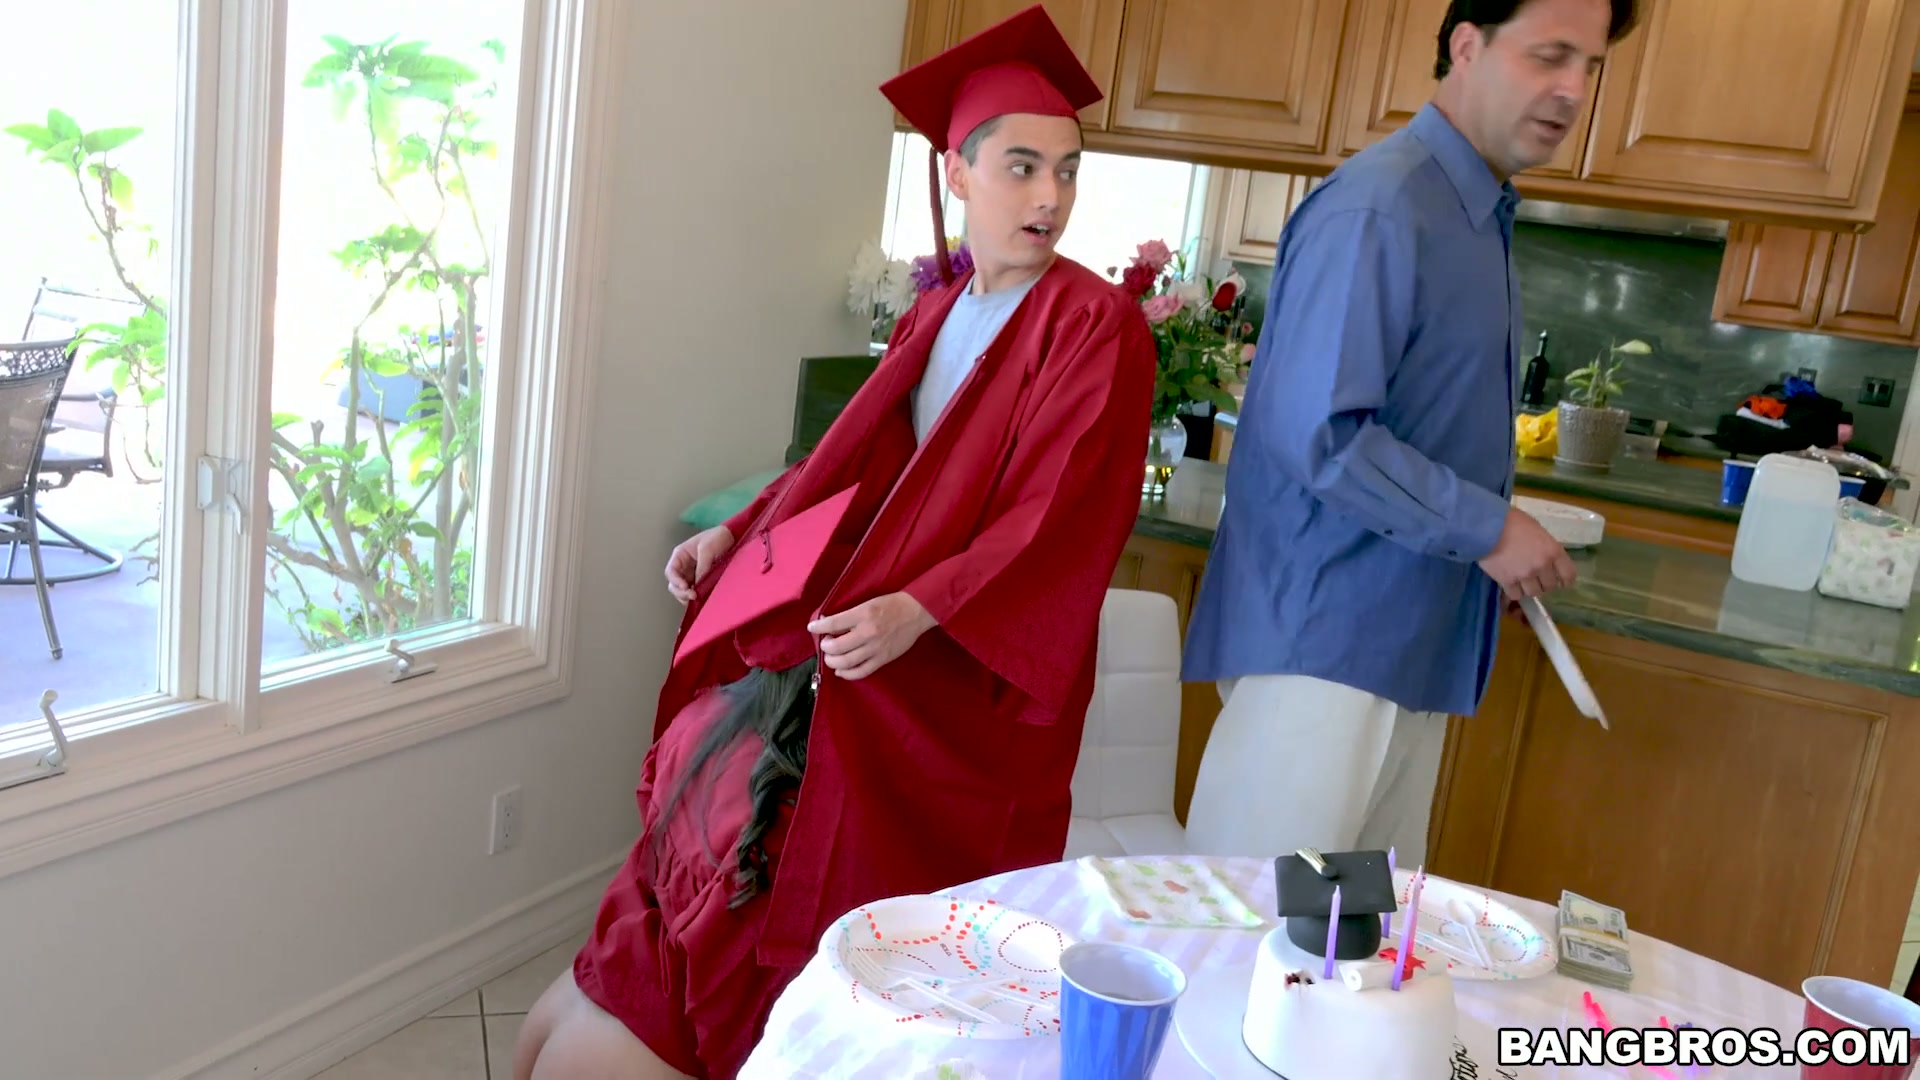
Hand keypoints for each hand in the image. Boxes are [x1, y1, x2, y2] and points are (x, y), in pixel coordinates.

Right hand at [665, 525, 734, 604]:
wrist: (733, 536)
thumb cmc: (718, 537)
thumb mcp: (707, 549)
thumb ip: (702, 567)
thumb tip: (697, 585)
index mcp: (680, 555)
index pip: (671, 571)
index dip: (675, 581)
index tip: (685, 587)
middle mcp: (684, 566)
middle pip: (674, 584)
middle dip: (681, 592)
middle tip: (693, 596)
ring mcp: (692, 574)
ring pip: (683, 590)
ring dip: (687, 597)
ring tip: (698, 599)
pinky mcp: (702, 580)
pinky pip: (695, 591)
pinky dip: (697, 596)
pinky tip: (703, 599)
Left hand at [807, 593, 937, 680]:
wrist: (916, 612)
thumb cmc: (891, 604)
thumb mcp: (868, 603)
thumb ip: (850, 615)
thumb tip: (829, 623)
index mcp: (864, 614)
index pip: (833, 623)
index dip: (818, 627)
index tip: (812, 627)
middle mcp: (868, 632)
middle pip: (837, 647)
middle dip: (826, 647)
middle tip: (825, 643)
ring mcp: (876, 648)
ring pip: (846, 662)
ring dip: (833, 661)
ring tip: (831, 656)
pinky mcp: (883, 659)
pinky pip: (861, 672)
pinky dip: (847, 674)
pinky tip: (840, 670)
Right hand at [1477, 509, 1576, 600]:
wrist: (1487, 526)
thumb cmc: (1512, 521)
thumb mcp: (1537, 529)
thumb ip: (1545, 546)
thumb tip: (1546, 556)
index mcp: (1553, 550)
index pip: (1568, 574)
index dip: (1565, 581)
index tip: (1562, 583)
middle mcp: (1542, 565)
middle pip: (1550, 586)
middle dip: (1544, 583)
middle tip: (1536, 579)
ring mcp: (1525, 575)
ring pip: (1533, 593)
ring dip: (1528, 588)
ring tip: (1521, 582)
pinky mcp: (1508, 581)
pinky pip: (1516, 595)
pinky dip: (1514, 591)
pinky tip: (1510, 584)